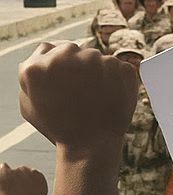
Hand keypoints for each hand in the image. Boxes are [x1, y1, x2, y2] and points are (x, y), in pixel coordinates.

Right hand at [18, 42, 135, 153]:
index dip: (56, 65)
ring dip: (97, 72)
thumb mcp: (30, 104)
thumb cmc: (59, 127)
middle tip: (81, 91)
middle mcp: (65, 56)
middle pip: (72, 51)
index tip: (64, 78)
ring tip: (95, 98)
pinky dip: (117, 79)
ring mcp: (95, 59)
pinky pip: (118, 67)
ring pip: (96, 58)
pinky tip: (110, 96)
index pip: (48, 49)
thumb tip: (39, 59)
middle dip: (76, 67)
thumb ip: (30, 77)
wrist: (91, 144)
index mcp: (37, 66)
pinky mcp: (120, 67)